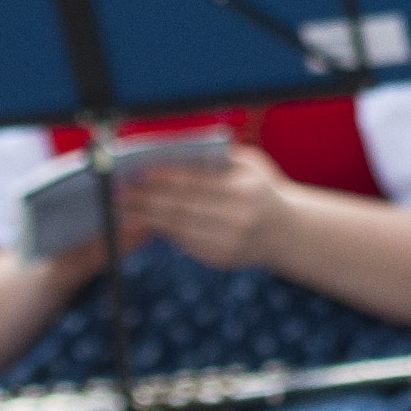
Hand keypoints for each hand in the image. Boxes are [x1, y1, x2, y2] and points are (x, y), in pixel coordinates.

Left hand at [118, 145, 296, 272]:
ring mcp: (228, 242)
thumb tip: (175, 152)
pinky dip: (162, 231)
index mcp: (244, 190)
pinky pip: (185, 243)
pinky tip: (146, 222)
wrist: (287, 231)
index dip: (166, 178)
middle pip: (182, 207)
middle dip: (148, 198)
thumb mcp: (251, 165)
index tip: (141, 172)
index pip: (196, 182)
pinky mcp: (220, 259)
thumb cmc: (263, 189)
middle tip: (123, 191)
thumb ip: (220, 157)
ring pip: (179, 228)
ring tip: (126, 207)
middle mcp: (237, 218)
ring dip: (148, 217)